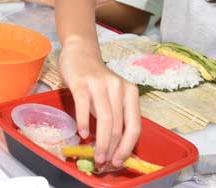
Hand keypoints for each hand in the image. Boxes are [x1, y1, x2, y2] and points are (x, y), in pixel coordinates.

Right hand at [59, 41, 141, 167]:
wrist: (81, 51)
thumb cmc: (97, 78)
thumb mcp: (113, 94)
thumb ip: (116, 115)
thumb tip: (114, 147)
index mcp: (130, 92)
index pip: (134, 126)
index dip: (127, 147)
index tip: (119, 161)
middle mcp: (118, 87)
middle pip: (119, 126)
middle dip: (112, 149)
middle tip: (104, 163)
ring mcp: (99, 84)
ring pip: (105, 120)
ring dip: (100, 142)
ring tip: (96, 156)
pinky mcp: (82, 83)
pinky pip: (84, 107)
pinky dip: (84, 123)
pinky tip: (82, 134)